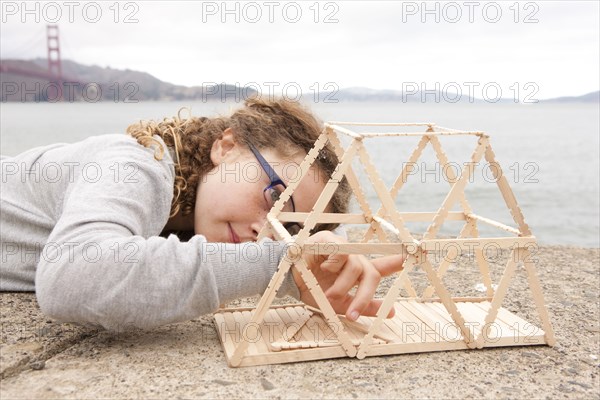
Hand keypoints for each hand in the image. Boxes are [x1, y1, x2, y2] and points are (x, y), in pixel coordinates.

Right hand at [291, 231, 405, 320]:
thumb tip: (391, 312)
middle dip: (364, 297)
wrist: (290, 280)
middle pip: (372, 273)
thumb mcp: (341, 305)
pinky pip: (342, 254)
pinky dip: (333, 267)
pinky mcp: (331, 239)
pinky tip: (322, 269)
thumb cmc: (315, 289)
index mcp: (359, 272)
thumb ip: (365, 307)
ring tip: (328, 293)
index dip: (400, 261)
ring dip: (342, 286)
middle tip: (352, 314)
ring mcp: (344, 248)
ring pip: (356, 267)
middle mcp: (355, 258)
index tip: (418, 252)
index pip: (384, 265)